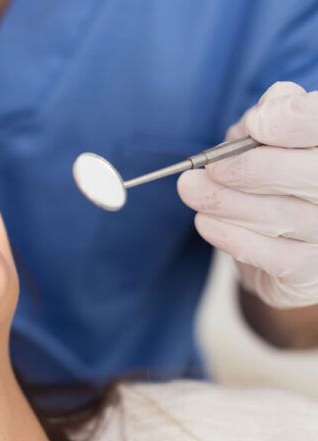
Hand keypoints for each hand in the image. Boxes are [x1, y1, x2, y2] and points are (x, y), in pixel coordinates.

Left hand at [178, 81, 317, 308]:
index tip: (256, 124)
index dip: (294, 120)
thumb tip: (264, 112)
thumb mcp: (275, 136)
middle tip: (208, 168)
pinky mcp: (311, 272)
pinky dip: (229, 234)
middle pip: (310, 173)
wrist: (288, 244)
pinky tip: (206, 221)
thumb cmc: (280, 174)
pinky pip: (268, 254)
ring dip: (226, 201)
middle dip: (249, 169)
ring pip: (282, 215)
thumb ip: (273, 115)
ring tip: (192, 189)